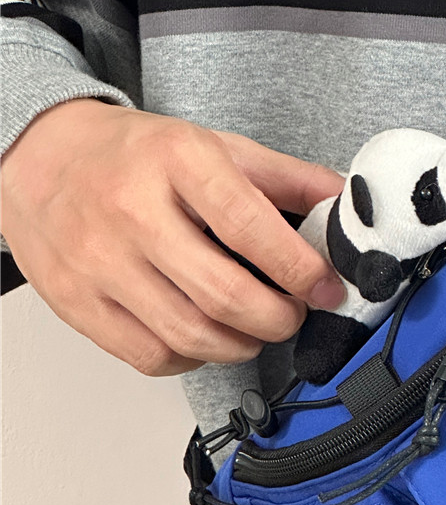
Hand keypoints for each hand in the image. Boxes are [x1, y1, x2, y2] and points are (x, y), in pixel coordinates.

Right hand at [0, 99, 345, 375]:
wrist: (40, 157)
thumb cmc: (132, 154)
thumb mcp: (212, 145)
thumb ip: (284, 177)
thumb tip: (346, 203)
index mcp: (177, 161)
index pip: (251, 227)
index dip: (301, 268)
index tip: (326, 286)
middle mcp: (133, 212)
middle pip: (224, 295)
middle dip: (278, 318)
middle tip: (293, 313)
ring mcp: (100, 262)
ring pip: (189, 335)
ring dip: (241, 344)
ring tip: (255, 328)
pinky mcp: (77, 302)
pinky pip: (150, 355)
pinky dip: (191, 359)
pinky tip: (204, 337)